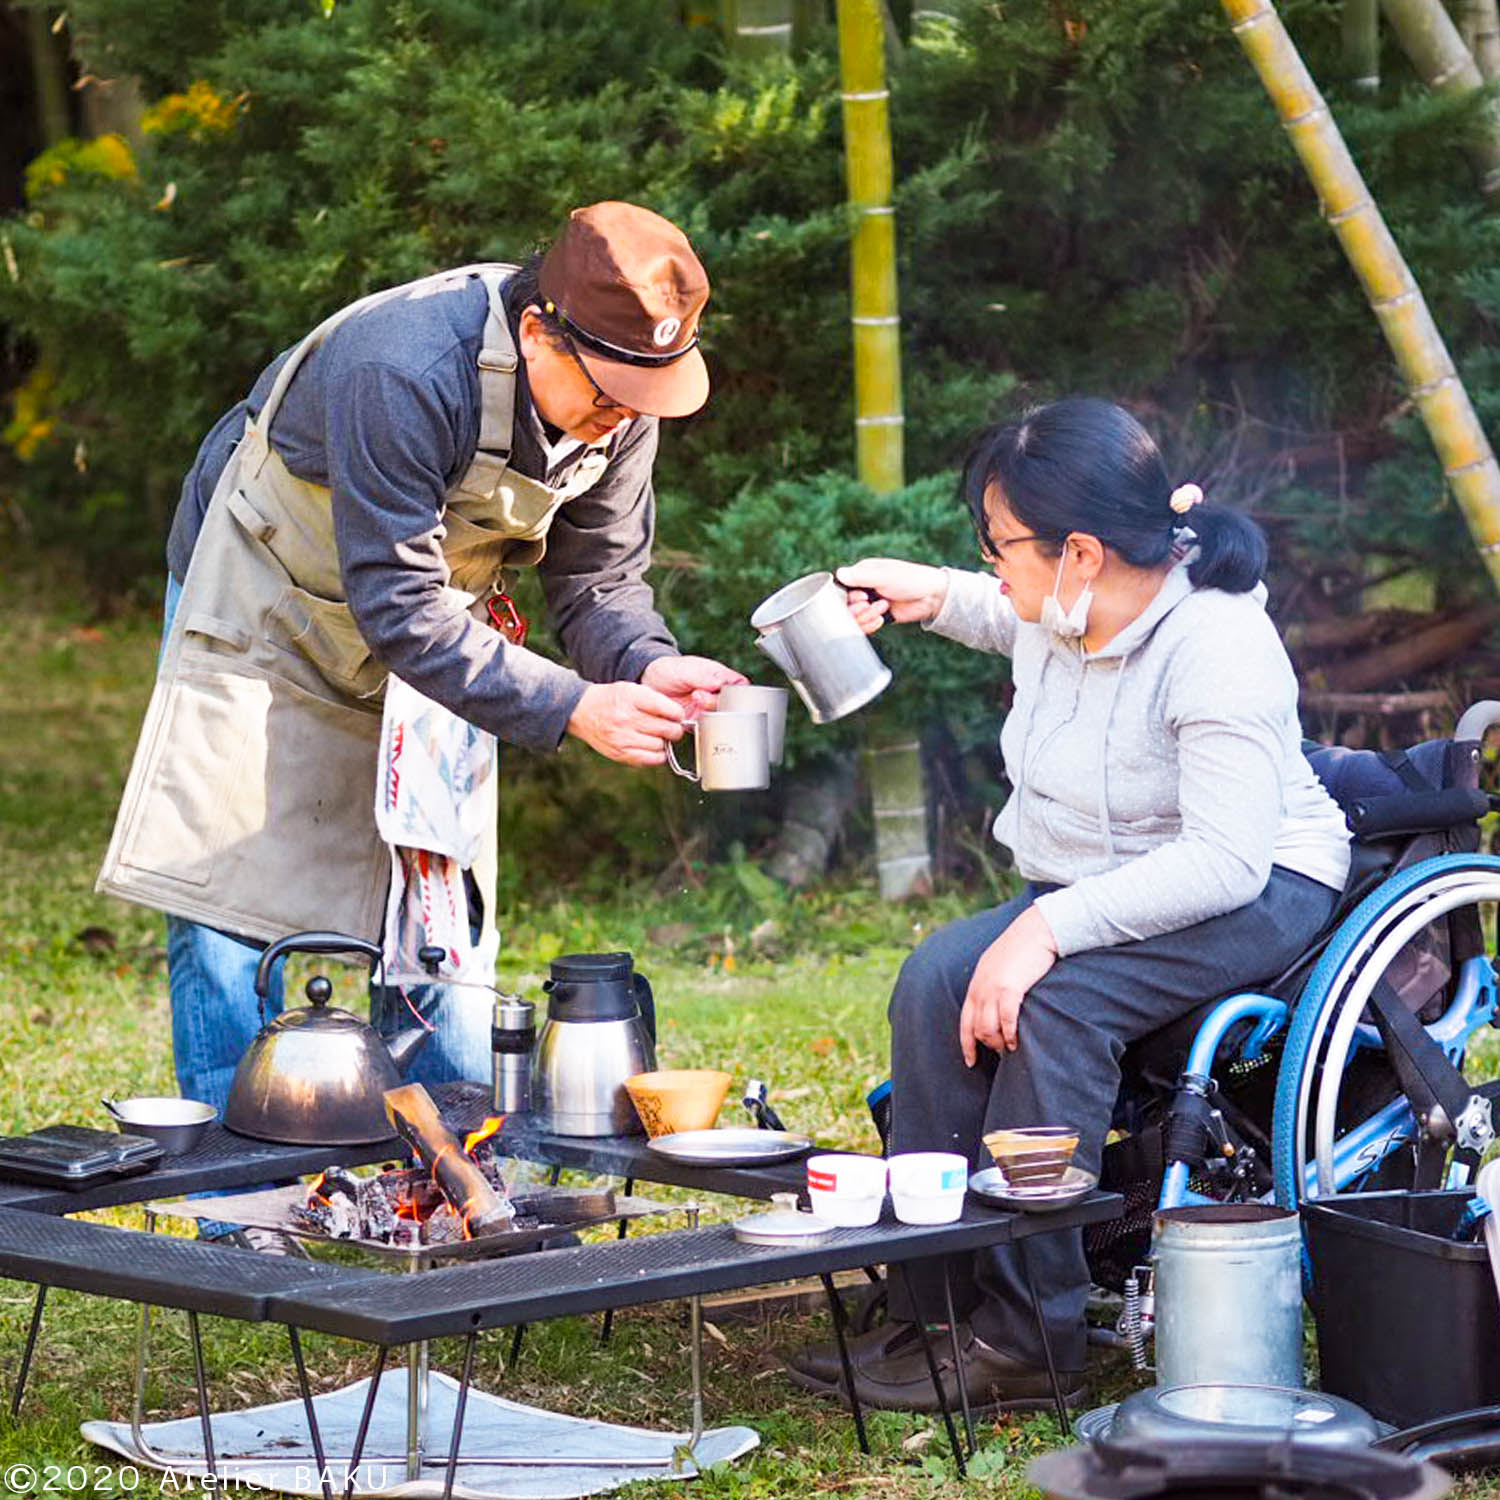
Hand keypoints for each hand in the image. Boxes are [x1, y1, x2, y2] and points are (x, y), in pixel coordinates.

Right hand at [567, 682, 686, 765]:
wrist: (582, 711)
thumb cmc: (612, 699)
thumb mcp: (632, 689)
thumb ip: (656, 700)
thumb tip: (679, 717)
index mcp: (632, 698)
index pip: (669, 709)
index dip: (678, 714)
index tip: (676, 715)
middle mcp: (627, 718)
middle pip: (668, 729)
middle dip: (674, 728)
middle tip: (670, 726)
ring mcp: (623, 738)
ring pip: (661, 745)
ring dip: (663, 741)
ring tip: (656, 735)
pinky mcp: (620, 753)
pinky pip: (651, 759)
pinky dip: (657, 754)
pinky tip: (652, 746)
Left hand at [640, 655, 747, 715]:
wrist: (651, 682)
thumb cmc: (671, 669)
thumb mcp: (688, 668)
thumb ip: (705, 677)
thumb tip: (720, 683)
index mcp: (723, 679)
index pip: (741, 689)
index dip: (732, 692)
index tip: (717, 689)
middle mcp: (718, 696)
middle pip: (731, 707)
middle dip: (714, 702)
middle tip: (698, 694)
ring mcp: (708, 710)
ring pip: (719, 719)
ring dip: (706, 712)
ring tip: (693, 700)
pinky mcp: (697, 722)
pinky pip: (704, 728)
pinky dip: (697, 724)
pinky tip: (688, 715)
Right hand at [835, 558, 949, 633]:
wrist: (931, 597)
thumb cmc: (910, 580)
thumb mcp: (884, 576)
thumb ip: (860, 576)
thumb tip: (838, 574)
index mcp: (862, 574)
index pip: (841, 589)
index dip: (849, 598)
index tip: (863, 597)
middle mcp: (863, 589)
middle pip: (845, 607)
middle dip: (858, 610)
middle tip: (872, 604)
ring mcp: (870, 604)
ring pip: (854, 619)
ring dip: (866, 617)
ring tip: (883, 609)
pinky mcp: (877, 617)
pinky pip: (864, 627)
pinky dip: (870, 626)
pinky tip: (881, 620)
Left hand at [960, 906, 1058, 1064]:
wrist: (1036, 930)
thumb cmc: (1022, 949)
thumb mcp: (999, 967)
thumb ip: (994, 985)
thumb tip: (998, 1005)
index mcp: (976, 985)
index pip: (965, 1022)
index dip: (966, 1044)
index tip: (970, 1061)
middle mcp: (980, 989)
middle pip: (976, 1029)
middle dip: (988, 1045)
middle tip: (1003, 1051)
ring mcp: (993, 989)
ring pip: (988, 1028)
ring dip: (999, 1043)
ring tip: (1011, 1047)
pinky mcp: (1010, 988)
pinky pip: (1006, 1019)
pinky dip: (1009, 1034)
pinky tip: (1016, 1041)